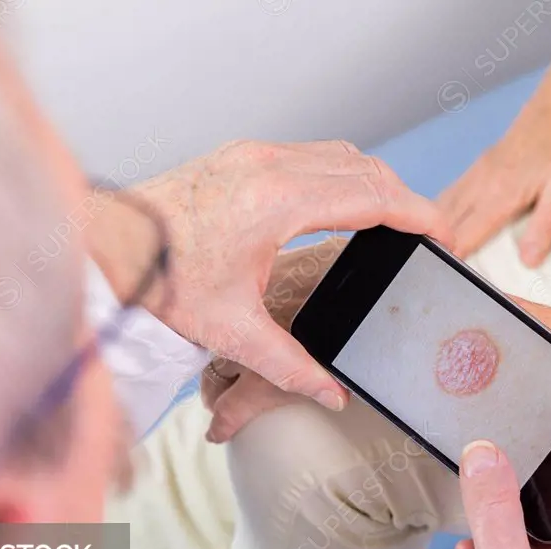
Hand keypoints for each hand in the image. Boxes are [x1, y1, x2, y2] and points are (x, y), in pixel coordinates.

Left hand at [99, 140, 451, 411]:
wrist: (107, 246)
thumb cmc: (161, 281)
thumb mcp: (231, 331)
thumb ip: (289, 365)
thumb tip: (332, 394)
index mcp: (277, 203)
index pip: (372, 197)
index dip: (418, 214)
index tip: (443, 234)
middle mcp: (269, 166)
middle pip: (366, 169)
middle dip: (404, 199)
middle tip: (425, 232)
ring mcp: (253, 154)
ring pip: (341, 154)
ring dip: (374, 182)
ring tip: (393, 219)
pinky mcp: (241, 154)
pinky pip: (312, 153)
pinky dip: (342, 173)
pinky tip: (344, 201)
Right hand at [438, 77, 550, 263]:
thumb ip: (544, 226)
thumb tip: (528, 260)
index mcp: (499, 195)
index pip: (464, 236)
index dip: (453, 260)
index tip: (446, 280)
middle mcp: (481, 185)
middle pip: (445, 224)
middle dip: (436, 249)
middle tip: (429, 273)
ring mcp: (477, 174)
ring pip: (442, 208)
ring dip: (433, 230)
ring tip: (427, 254)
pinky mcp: (479, 167)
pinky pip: (451, 194)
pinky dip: (440, 213)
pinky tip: (438, 222)